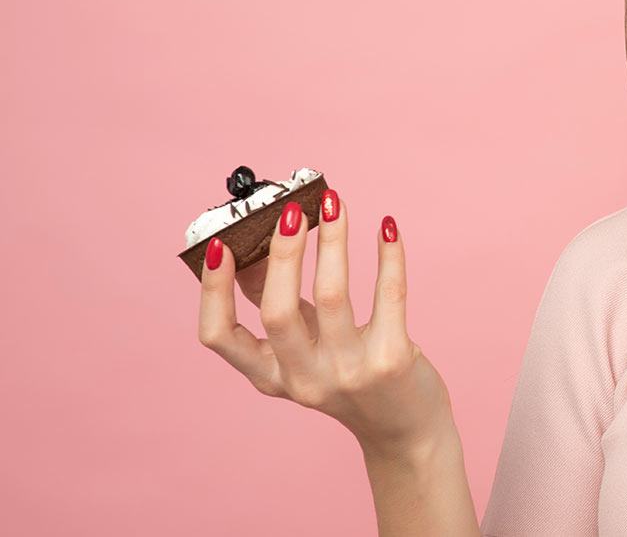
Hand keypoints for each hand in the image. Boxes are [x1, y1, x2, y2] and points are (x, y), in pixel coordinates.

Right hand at [197, 190, 455, 454]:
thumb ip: (278, 304)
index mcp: (271, 376)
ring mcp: (350, 372)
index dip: (213, 290)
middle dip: (282, 254)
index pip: (218, 337)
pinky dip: (388, 256)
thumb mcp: (306, 348)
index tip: (219, 244)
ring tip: (335, 203)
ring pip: (334, 296)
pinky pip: (390, 295)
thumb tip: (252, 246)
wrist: (406, 430)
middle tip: (291, 211)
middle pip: (277, 312)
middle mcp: (304, 379)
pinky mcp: (393, 360)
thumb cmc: (350, 374)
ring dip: (332, 241)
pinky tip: (387, 226)